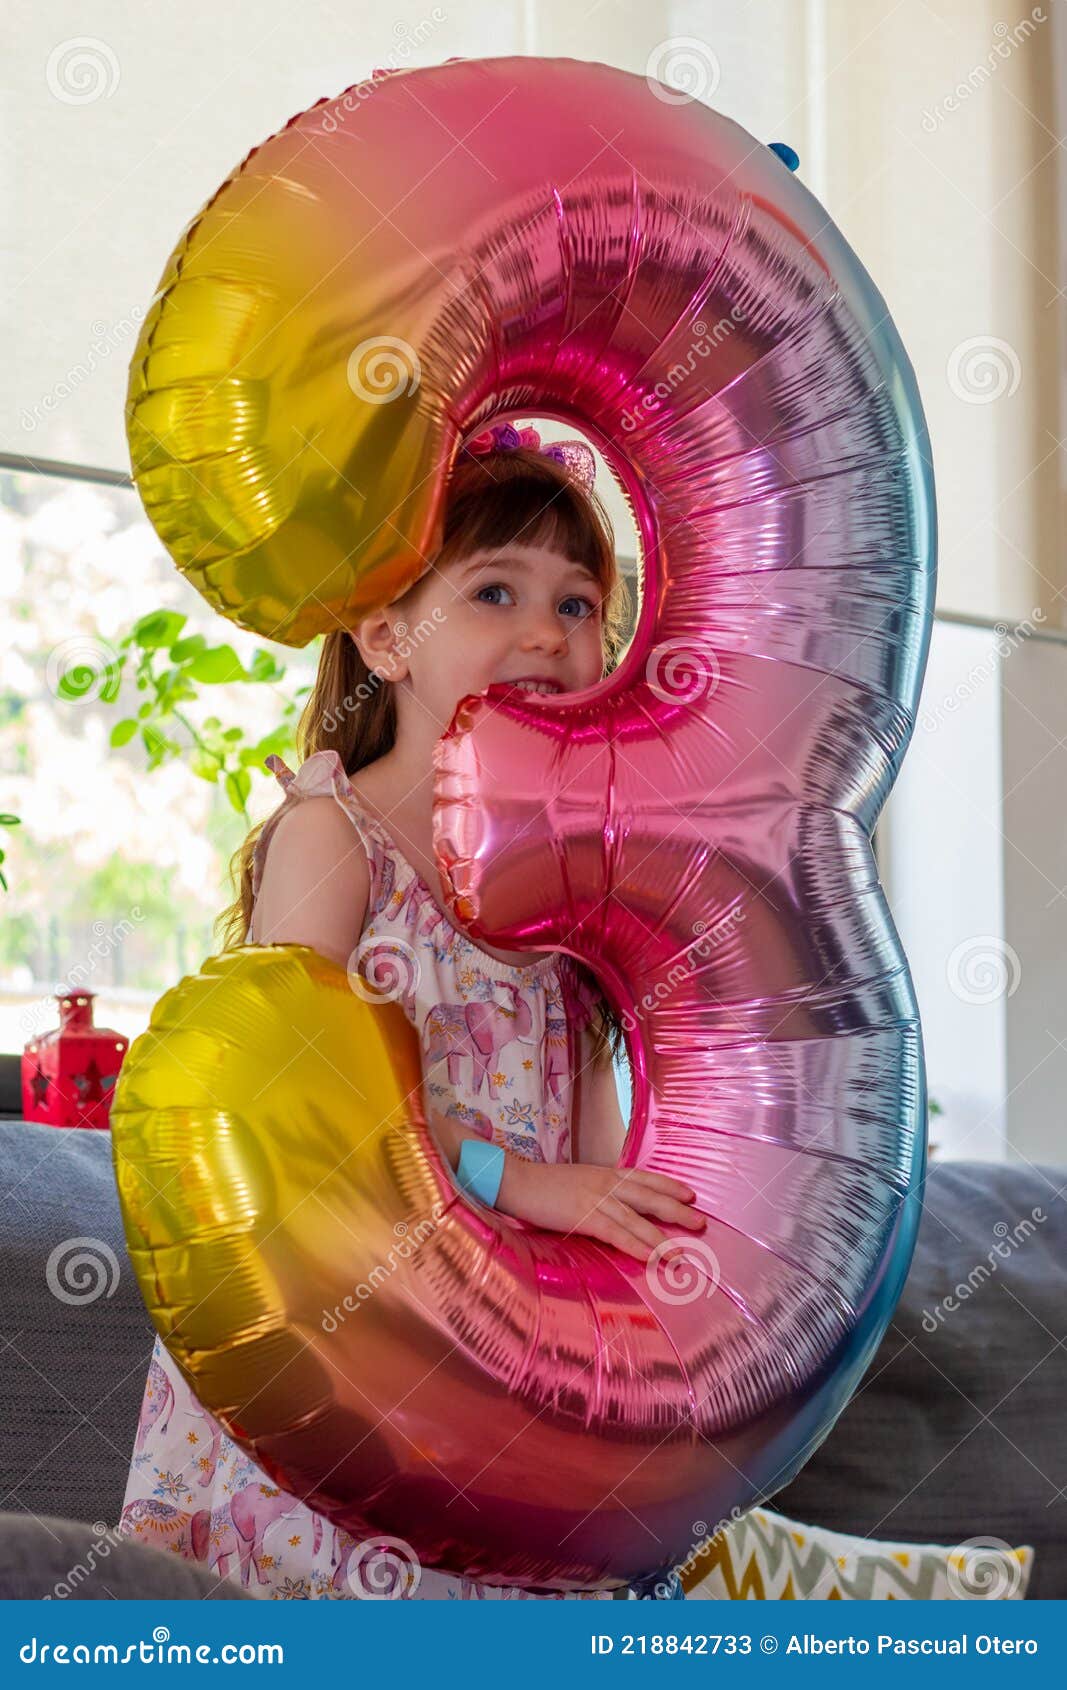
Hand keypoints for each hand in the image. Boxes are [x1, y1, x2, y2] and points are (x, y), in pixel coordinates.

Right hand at [496, 1159, 705, 1261]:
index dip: (669, 1186)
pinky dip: (636, 1247)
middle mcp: (606, 1184)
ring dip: (662, 1238)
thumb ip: (596, 1191)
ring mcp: (596, 1200)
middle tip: (701, 1222)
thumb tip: (612, 1206)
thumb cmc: (541, 1186)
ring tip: (683, 1253)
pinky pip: (617, 1235)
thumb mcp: (576, 1182)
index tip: (690, 1194)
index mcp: (604, 1174)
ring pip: (638, 1221)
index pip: (644, 1178)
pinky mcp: (584, 1217)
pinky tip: (651, 1258)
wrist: (515, 1181)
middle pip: (649, 1198)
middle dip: (677, 1211)